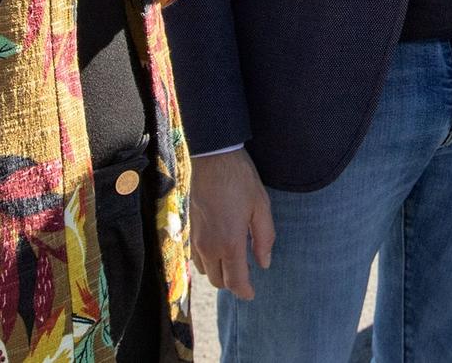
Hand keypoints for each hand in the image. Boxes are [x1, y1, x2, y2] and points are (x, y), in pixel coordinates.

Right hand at [189, 150, 274, 299]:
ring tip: (233, 260)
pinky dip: (208, 260)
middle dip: (232, 283)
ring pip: (205, 271)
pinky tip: (219, 247)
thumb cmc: (239, 180)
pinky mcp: (187, 229)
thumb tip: (264, 263)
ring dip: (219, 271)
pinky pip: (196, 257)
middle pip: (218, 281)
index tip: (251, 294)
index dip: (244, 292)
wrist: (211, 158)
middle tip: (246, 275)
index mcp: (230, 243)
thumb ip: (264, 238)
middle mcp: (209, 246)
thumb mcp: (261, 206)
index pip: (235, 282)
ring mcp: (195, 239)